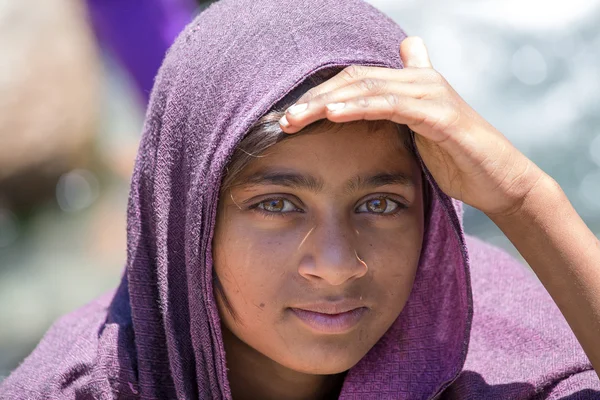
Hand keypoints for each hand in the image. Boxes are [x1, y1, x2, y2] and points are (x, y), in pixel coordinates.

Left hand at [279, 36, 546, 216]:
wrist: (498, 180)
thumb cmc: (456, 160)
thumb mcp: (421, 134)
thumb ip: (398, 114)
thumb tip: (377, 109)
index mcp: (410, 84)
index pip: (354, 79)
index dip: (320, 94)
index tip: (290, 116)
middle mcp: (419, 81)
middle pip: (353, 79)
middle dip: (314, 98)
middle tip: (284, 118)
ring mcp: (430, 94)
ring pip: (367, 88)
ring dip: (326, 102)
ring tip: (296, 118)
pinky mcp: (440, 115)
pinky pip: (391, 104)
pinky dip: (360, 106)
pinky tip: (333, 113)